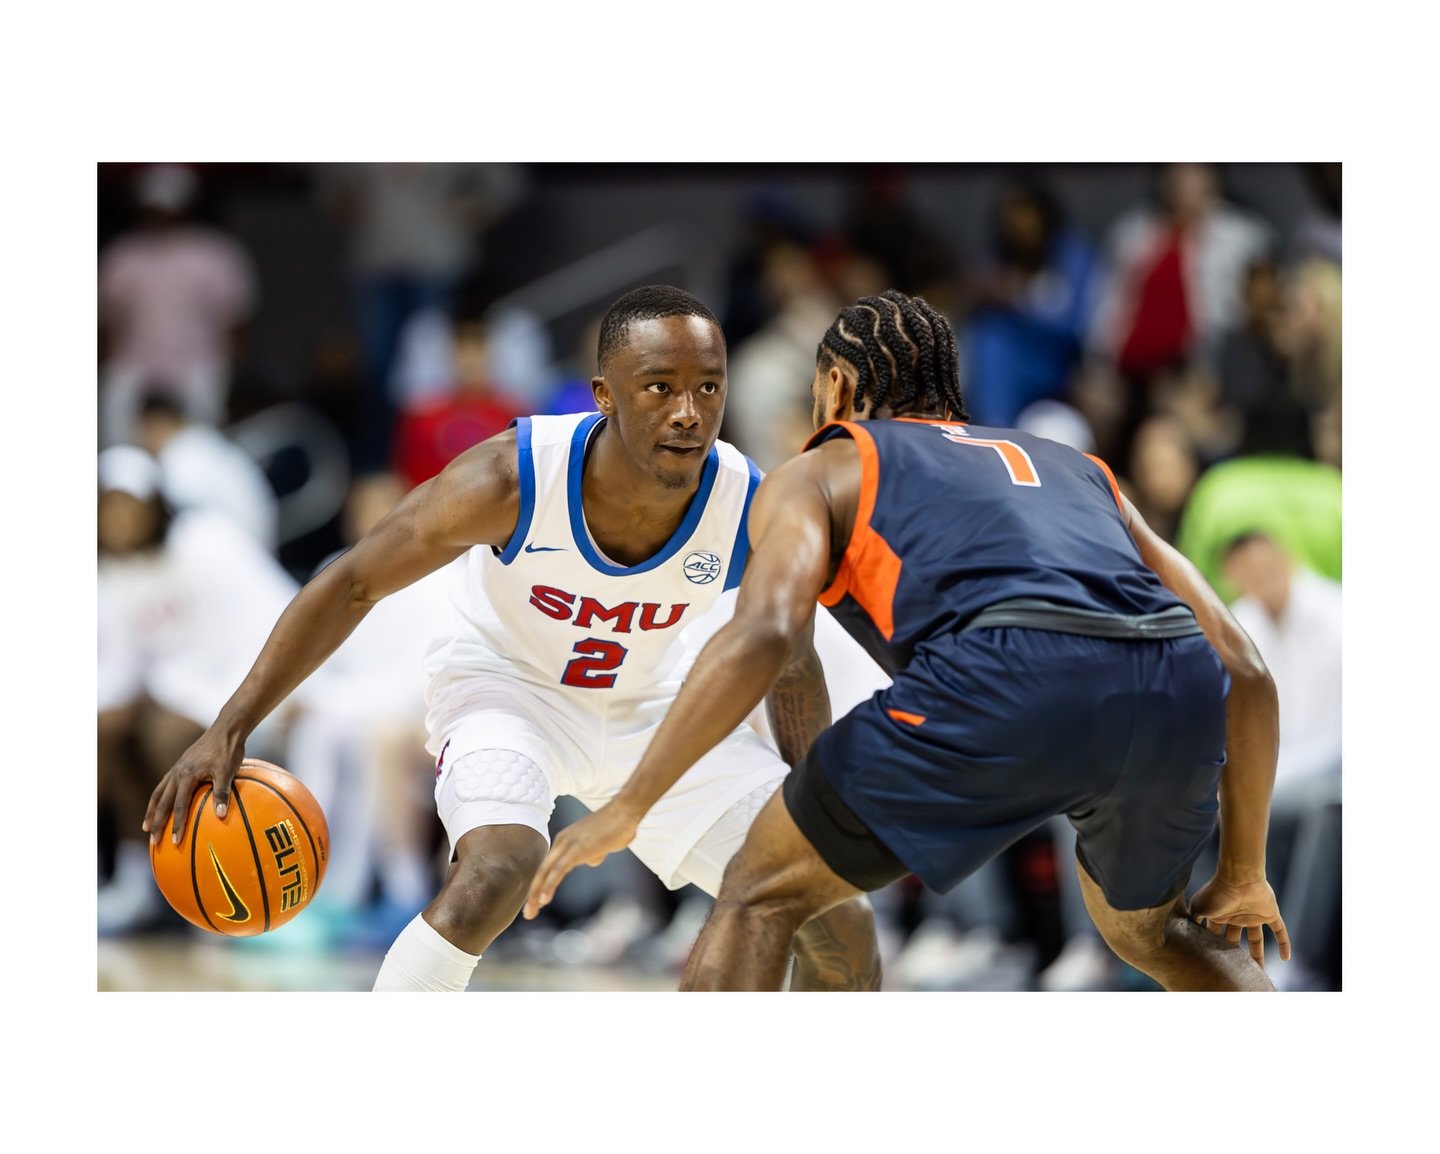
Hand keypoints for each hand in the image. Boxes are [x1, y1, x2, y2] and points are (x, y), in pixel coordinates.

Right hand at [142, 728, 244, 845]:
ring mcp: (176, 769)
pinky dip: (158, 798)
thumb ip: (223, 793)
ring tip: (146, 827)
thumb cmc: (229, 751)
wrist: (226, 729)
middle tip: (153, 842)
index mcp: (186, 776)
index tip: (174, 842)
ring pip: (158, 794)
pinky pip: (164, 786)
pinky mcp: (179, 766)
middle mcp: (176, 773)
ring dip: (152, 812)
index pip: (180, 806)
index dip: (177, 825)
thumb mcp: (228, 771)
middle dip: (156, 823)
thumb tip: (222, 815)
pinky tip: (159, 805)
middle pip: (162, 803)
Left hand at [522, 804, 641, 919]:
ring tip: (531, 911)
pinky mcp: (578, 849)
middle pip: (542, 870)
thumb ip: (592, 853)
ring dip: (537, 893)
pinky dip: (550, 884)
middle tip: (528, 914)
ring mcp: (569, 844)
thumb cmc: (616, 827)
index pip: (548, 867)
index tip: (536, 904)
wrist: (625, 811)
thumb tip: (590, 860)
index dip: (540, 885)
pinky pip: (560, 870)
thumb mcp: (600, 845)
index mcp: (565, 840)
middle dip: (533, 893)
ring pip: (547, 872)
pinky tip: (545, 899)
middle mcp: (562, 841)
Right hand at [1189, 874, 1290, 966]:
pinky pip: (1280, 931)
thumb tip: (1186, 937)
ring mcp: (1254, 915)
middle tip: (1236, 971)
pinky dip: (1284, 944)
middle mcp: (1236, 916)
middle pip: (1236, 939)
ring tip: (1259, 971)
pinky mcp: (1270, 914)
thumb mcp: (1198, 908)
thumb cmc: (1216, 892)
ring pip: (1257, 939)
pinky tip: (1286, 958)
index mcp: (1220, 915)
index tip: (1215, 963)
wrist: (1238, 878)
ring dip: (1258, 955)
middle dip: (1235, 954)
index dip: (1216, 947)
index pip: (1217, 935)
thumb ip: (1193, 922)